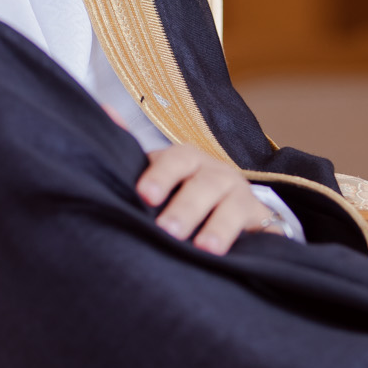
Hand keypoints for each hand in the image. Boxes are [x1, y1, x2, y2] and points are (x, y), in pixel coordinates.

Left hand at [136, 142, 279, 254]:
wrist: (231, 208)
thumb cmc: (182, 192)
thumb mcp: (158, 174)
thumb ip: (131, 152)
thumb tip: (103, 111)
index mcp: (188, 160)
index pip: (175, 160)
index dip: (161, 175)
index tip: (145, 195)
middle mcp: (216, 174)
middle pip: (204, 185)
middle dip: (186, 207)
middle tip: (168, 229)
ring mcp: (241, 196)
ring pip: (232, 208)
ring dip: (218, 227)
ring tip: (204, 248)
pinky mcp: (263, 220)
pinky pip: (264, 229)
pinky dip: (253, 240)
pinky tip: (236, 256)